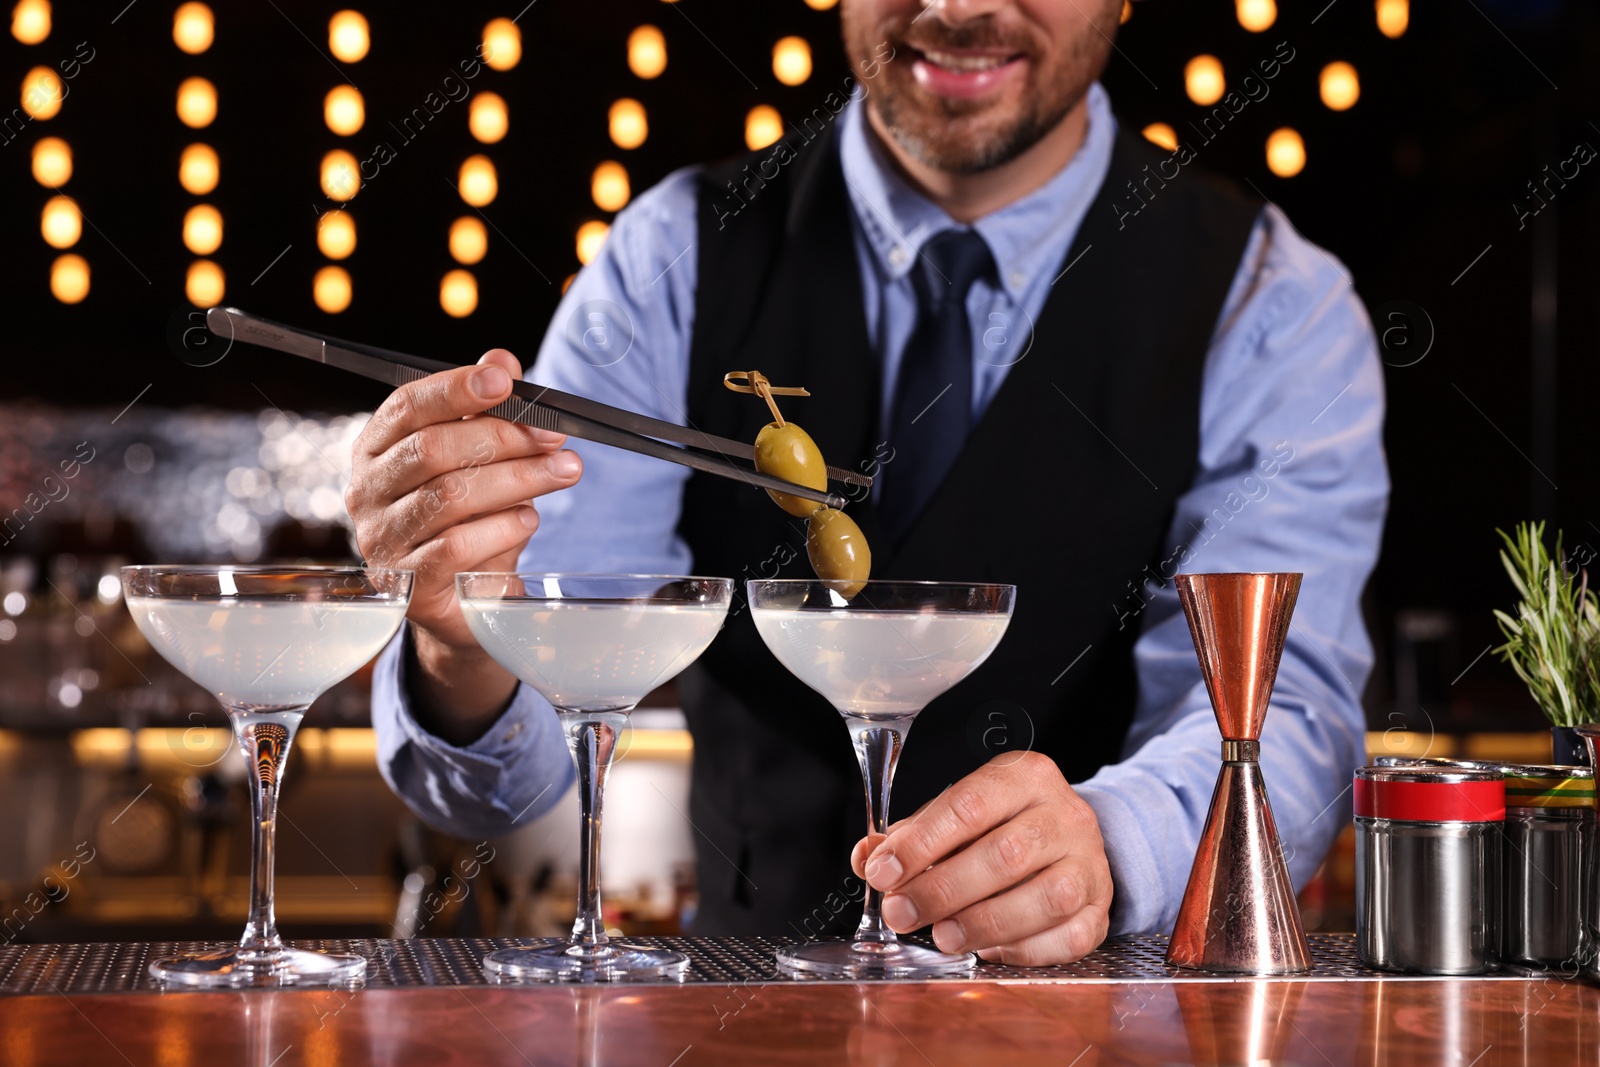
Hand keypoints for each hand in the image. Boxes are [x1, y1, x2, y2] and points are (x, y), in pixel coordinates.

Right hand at [346, 350, 581, 739]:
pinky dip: (501, 529)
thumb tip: (501, 360)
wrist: (463, 602)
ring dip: (516, 480)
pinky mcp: (407, 584)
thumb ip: (486, 410)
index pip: (408, 406)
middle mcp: (367, 492)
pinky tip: (528, 518)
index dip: (456, 388)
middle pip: (433, 450)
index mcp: (377, 449)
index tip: (506, 381)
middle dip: (504, 438)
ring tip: (562, 475)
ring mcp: (382, 540)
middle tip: (555, 439)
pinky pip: (457, 547)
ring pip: (449, 496)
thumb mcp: (480, 461)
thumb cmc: (469, 519)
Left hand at [851, 751, 1112, 965]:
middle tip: (901, 913)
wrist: (1070, 839)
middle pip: (1006, 853)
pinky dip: (1025, 949)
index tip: (884, 873)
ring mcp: (1090, 861)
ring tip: (942, 936)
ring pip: (1046, 897)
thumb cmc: (1001, 827)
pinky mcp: (1102, 908)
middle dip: (944, 889)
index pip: (968, 805)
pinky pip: (1068, 936)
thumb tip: (869, 858)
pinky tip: (990, 950)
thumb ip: (910, 837)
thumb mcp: (956, 815)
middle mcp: (1064, 813)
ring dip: (984, 923)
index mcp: (1024, 777)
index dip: (921, 843)